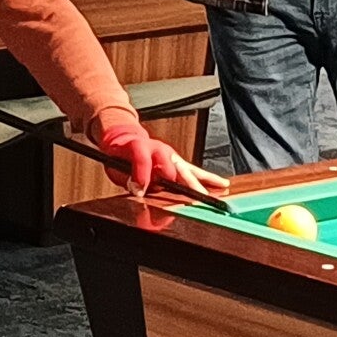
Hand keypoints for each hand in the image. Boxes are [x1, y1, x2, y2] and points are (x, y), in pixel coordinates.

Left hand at [96, 119, 230, 199]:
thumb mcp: (116, 166)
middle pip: (170, 166)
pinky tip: (221, 184)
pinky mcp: (179, 161)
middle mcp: (158, 149)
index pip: (142, 159)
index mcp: (138, 146)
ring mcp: (171, 155)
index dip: (141, 175)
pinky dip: (207, 178)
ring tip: (207, 194)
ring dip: (197, 183)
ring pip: (186, 169)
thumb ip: (127, 177)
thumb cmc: (122, 154)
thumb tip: (140, 189)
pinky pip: (194, 170)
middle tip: (187, 197)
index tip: (140, 190)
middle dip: (178, 182)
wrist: (126, 138)